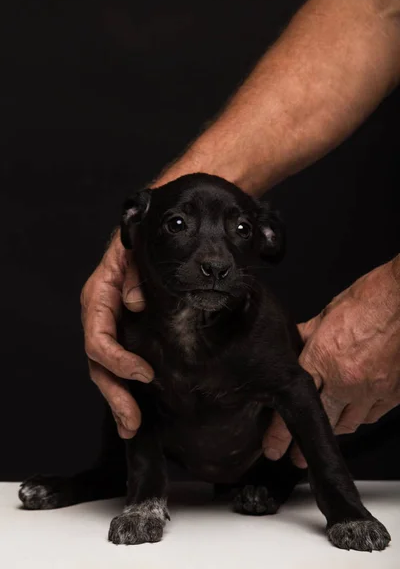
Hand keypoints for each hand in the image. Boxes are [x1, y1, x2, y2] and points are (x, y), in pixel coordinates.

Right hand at [81, 230, 152, 437]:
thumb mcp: (134, 252)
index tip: (145, 373)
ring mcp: (108, 329)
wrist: (139, 240)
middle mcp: (98, 319)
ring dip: (118, 401)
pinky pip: (117, 366)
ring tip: (131, 426)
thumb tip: (134, 302)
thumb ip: (133, 274)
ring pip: (105, 372)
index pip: (99, 340)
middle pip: (99, 365)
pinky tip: (134, 411)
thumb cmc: (134, 246)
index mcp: (98, 299)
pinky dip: (124, 389)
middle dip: (115, 395)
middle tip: (132, 420)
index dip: (119, 361)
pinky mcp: (121, 334)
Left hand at [263, 256, 399, 467]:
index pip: (296, 401)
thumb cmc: (368, 299)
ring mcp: (372, 389)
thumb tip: (295, 343)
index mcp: (322, 358)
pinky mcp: (392, 392)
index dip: (281, 430)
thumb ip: (308, 335)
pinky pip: (373, 414)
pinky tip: (356, 411)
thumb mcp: (326, 314)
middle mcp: (345, 380)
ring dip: (336, 426)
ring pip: (349, 423)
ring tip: (325, 430)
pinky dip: (362, 415)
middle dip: (306, 442)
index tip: (273, 447)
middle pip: (323, 422)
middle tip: (296, 457)